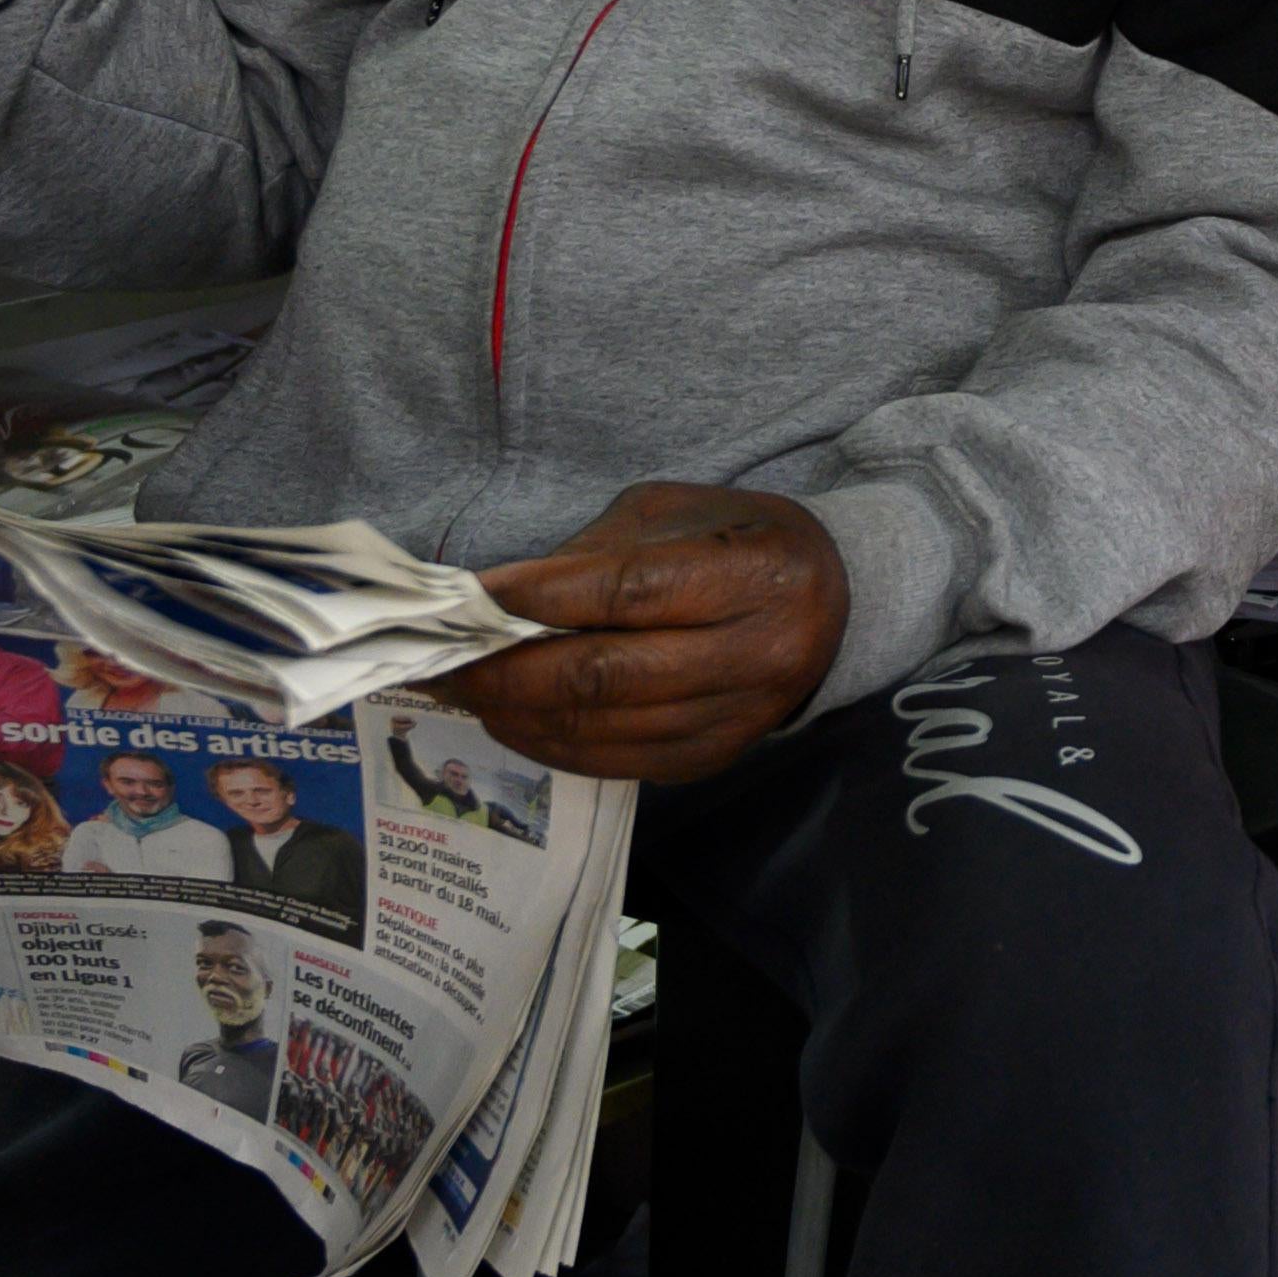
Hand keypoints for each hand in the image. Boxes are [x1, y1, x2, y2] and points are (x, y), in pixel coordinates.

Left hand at [444, 484, 849, 784]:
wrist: (835, 606)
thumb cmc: (741, 539)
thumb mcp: (678, 513)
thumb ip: (596, 552)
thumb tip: (499, 597)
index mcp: (753, 576)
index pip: (627, 592)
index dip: (539, 598)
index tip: (469, 596)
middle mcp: (752, 657)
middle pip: (604, 676)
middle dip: (507, 670)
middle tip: (442, 659)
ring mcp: (732, 721)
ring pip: (601, 730)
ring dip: (516, 714)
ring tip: (462, 690)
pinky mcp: (711, 760)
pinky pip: (614, 763)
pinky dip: (550, 743)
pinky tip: (511, 718)